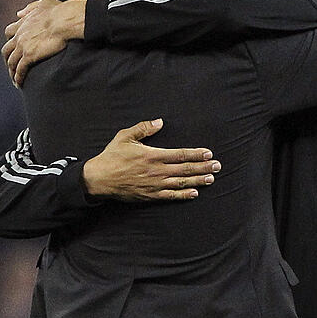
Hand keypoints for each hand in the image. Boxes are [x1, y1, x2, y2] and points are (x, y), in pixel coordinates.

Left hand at [2, 0, 85, 86]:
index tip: (13, 46)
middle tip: (12, 65)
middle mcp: (19, 35)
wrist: (63, 21)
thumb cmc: (58, 11)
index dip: (10, 40)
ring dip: (11, 71)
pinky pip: (20, 69)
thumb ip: (30, 8)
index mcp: (22, 23)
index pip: (9, 32)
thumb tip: (19, 13)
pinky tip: (19, 83)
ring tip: (15, 79)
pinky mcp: (29, 56)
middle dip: (8, 58)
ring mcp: (23, 46)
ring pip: (11, 62)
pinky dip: (18, 77)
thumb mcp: (43, 3)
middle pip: (6, 50)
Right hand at [82, 119, 221, 200]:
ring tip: (211, 179)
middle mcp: (157, 171)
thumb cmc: (112, 156)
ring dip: (198, 181)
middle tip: (218, 166)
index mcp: (153, 155)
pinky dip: (183, 195)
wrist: (99, 179)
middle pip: (185, 169)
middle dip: (203, 167)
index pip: (180, 154)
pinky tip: (194, 193)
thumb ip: (143, 128)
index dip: (196, 154)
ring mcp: (155, 185)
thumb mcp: (125, 136)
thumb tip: (159, 121)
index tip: (209, 153)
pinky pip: (170, 196)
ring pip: (181, 183)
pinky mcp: (150, 196)